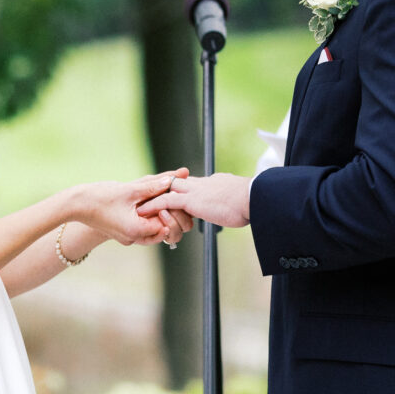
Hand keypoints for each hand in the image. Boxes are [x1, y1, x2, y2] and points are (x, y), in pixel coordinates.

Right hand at [77, 169, 190, 245]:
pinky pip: (141, 227)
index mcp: (137, 231)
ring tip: (159, 196)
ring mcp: (127, 237)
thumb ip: (153, 186)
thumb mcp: (130, 190)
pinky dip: (146, 215)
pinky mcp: (122, 232)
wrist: (76, 205)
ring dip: (157, 213)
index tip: (174, 195)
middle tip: (171, 196)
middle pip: (161, 229)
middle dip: (168, 212)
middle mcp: (133, 238)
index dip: (172, 210)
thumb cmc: (100, 198)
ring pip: (152, 229)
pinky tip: (146, 200)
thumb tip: (173, 179)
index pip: (167, 225)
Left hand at [137, 172, 251, 228]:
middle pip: (177, 183)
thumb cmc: (255, 202)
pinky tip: (143, 210)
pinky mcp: (191, 200)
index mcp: (216, 182)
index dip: (185, 189)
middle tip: (150, 196)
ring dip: (153, 197)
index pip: (196, 184)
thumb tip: (239, 209)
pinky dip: (153, 206)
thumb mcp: (242, 201)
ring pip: (167, 190)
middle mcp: (203, 183)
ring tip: (140, 204)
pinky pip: (166, 201)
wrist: (255, 199)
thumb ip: (234, 202)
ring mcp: (196, 190)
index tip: (178, 193)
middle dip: (163, 189)